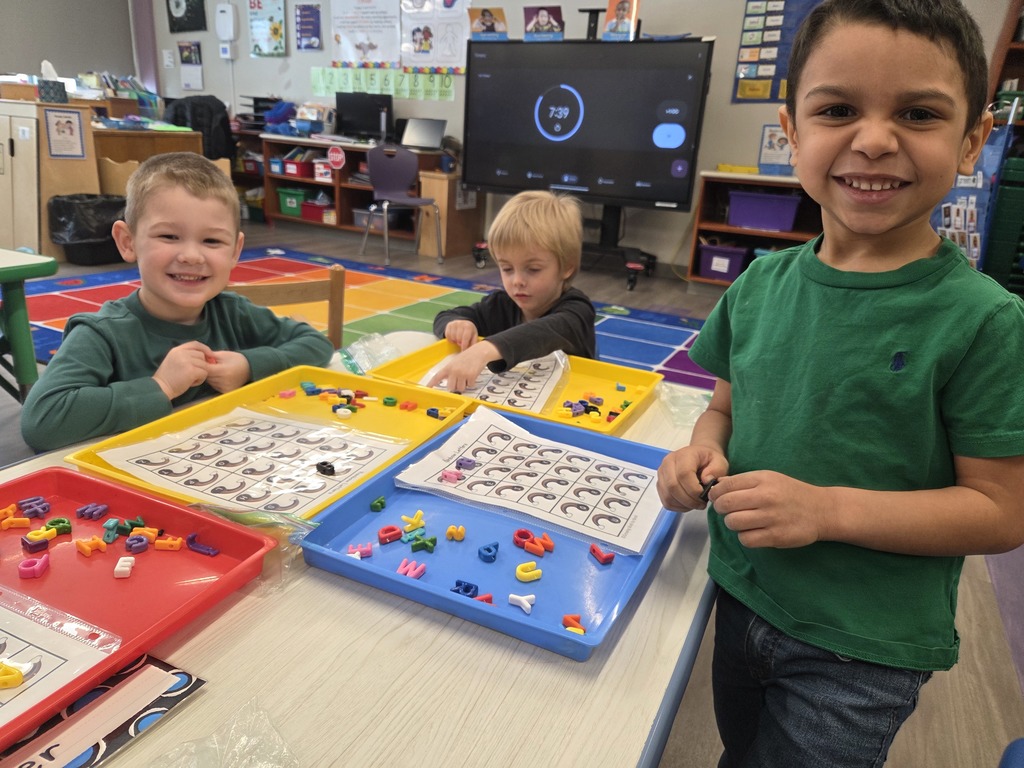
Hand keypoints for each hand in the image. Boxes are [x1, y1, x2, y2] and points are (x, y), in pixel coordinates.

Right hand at [152, 341, 212, 399]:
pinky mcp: (191, 370)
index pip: (195, 344)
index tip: (210, 355)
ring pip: (204, 365)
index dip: (205, 349)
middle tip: (191, 374)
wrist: (160, 388)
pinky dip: (200, 380)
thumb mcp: (174, 360)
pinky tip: (191, 383)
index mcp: (177, 349)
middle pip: (201, 355)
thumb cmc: (168, 377)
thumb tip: (205, 356)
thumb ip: (186, 355)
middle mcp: (182, 353)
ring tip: (190, 379)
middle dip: (201, 365)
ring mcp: (187, 361)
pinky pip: (204, 373)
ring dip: (200, 374)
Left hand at [203, 350, 250, 393]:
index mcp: (224, 371)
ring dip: (210, 376)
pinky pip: (214, 386)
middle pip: (207, 376)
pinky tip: (220, 376)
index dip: (202, 365)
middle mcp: (224, 381)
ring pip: (210, 381)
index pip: (206, 369)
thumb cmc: (237, 360)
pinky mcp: (226, 391)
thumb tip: (199, 358)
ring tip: (217, 370)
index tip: (202, 361)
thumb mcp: (224, 354)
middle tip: (211, 365)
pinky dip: (215, 381)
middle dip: (206, 370)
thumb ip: (210, 356)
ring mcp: (225, 388)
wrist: (250, 368)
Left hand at [427, 341, 498, 391]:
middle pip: (451, 388)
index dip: (431, 383)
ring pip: (461, 389)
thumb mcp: (455, 362)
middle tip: (460, 380)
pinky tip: (472, 374)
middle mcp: (454, 371)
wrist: (479, 352)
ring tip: (467, 376)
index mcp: (448, 367)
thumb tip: (446, 379)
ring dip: (464, 385)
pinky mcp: (471, 376)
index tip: (427, 388)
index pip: (437, 376)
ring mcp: (462, 374)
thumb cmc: (467, 357)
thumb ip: (450, 371)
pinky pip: (470, 386)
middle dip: (456, 386)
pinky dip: (472, 382)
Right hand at [443, 320, 478, 349]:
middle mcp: (461, 323)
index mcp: (468, 327)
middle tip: (461, 343)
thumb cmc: (470, 333)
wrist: (465, 324)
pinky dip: (450, 339)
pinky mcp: (449, 325)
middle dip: (460, 343)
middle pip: (458, 338)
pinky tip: (454, 338)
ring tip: (458, 340)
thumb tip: (470, 351)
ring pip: (452, 337)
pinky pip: (447, 335)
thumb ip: (473, 344)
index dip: (464, 346)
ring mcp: (454, 323)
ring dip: (455, 341)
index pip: (465, 338)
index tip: (463, 351)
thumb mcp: (474, 337)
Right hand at [657, 445, 728, 512]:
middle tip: (701, 504)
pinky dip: (678, 507)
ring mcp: (662, 474)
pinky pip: (666, 501)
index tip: (705, 496)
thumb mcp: (719, 461)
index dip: (694, 489)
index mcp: (683, 455)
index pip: (683, 474)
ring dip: (683, 505)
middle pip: (672, 486)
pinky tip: (688, 504)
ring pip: (668, 496)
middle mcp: (668, 463)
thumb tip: (706, 480)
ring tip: (696, 504)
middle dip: (689, 500)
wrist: (698, 458)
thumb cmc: (708, 460)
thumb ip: (716, 470)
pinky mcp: (660, 485)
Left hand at [708, 470, 828, 548]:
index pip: (726, 485)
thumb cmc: (791, 493)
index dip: (716, 493)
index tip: (718, 498)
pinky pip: (746, 539)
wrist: (822, 510)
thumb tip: (716, 484)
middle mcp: (766, 496)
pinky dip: (745, 537)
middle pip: (725, 504)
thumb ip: (743, 481)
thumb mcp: (769, 478)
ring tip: (743, 522)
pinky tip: (753, 532)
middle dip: (721, 509)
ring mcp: (771, 517)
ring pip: (733, 522)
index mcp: (762, 479)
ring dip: (733, 524)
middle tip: (728, 511)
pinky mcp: (776, 536)